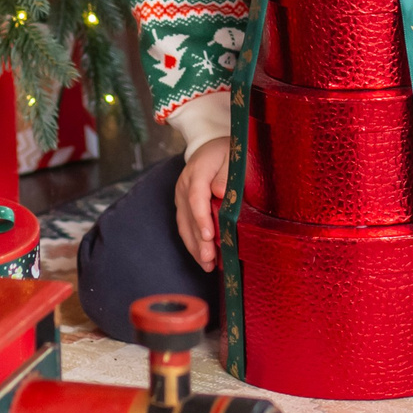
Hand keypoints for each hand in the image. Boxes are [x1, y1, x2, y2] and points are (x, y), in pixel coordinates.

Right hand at [173, 136, 231, 271]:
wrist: (210, 146)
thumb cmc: (226, 152)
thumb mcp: (231, 156)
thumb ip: (226, 174)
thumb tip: (221, 193)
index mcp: (197, 172)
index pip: (196, 197)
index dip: (201, 218)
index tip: (208, 236)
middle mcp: (184, 185)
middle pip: (189, 216)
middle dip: (198, 241)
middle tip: (209, 260)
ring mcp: (181, 196)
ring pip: (184, 225)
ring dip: (194, 247)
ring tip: (207, 265)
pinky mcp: (182, 204)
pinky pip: (185, 226)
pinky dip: (192, 243)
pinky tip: (202, 257)